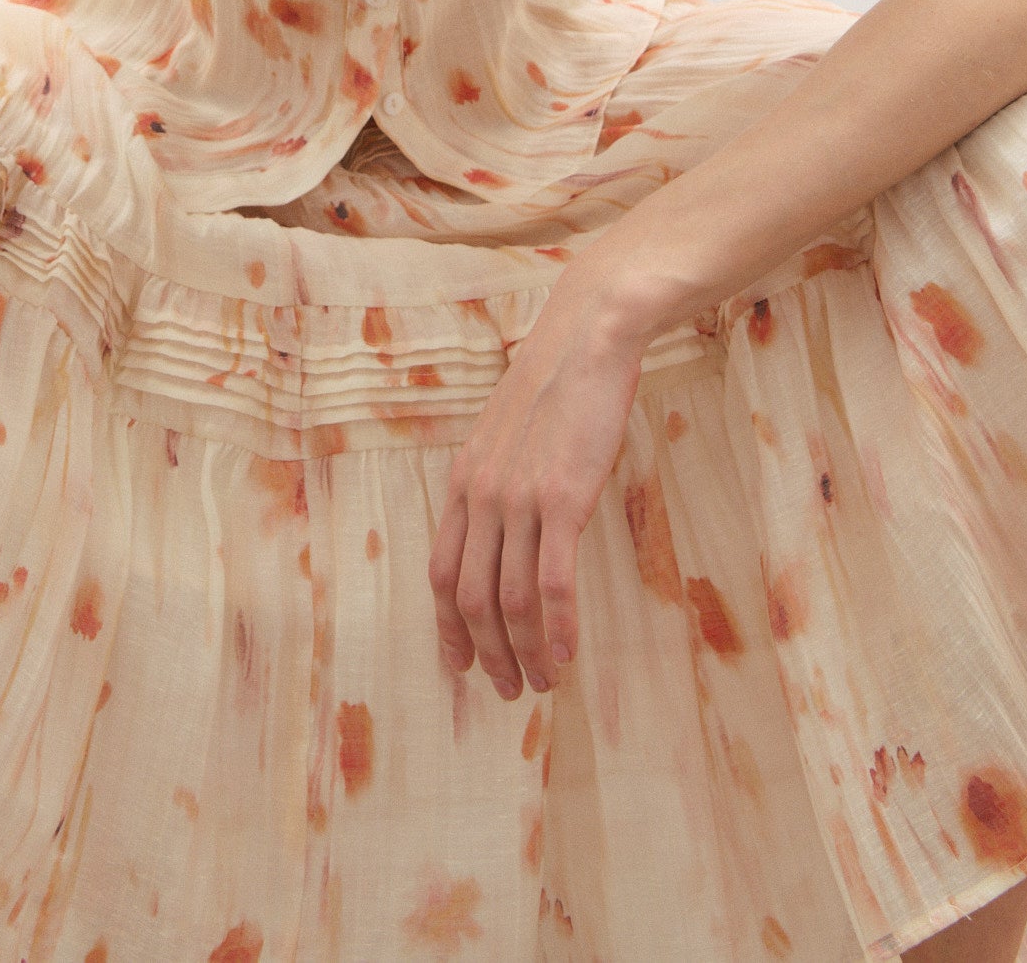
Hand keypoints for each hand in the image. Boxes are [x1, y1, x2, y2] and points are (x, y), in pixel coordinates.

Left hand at [427, 248, 651, 698]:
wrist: (587, 337)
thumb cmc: (555, 382)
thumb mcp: (506, 432)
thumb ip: (497, 478)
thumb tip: (503, 522)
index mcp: (464, 481)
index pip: (440, 573)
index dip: (447, 627)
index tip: (460, 665)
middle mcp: (482, 495)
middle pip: (468, 597)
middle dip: (485, 653)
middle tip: (506, 690)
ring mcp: (519, 499)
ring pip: (508, 600)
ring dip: (523, 651)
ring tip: (540, 684)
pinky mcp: (562, 498)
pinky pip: (553, 582)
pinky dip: (557, 628)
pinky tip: (566, 655)